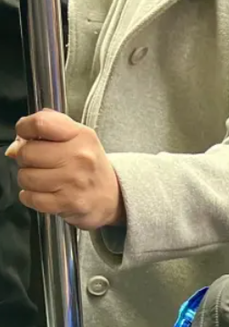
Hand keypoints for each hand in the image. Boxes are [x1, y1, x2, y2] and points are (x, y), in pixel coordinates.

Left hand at [8, 110, 124, 229]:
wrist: (114, 198)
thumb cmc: (90, 167)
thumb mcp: (78, 138)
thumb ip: (46, 130)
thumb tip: (16, 146)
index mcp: (81, 136)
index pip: (40, 124)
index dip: (25, 129)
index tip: (27, 136)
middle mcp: (80, 157)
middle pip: (27, 153)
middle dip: (26, 160)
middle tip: (41, 164)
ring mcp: (74, 181)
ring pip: (26, 177)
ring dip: (29, 181)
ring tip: (45, 181)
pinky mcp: (69, 202)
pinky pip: (31, 198)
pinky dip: (32, 198)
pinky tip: (45, 194)